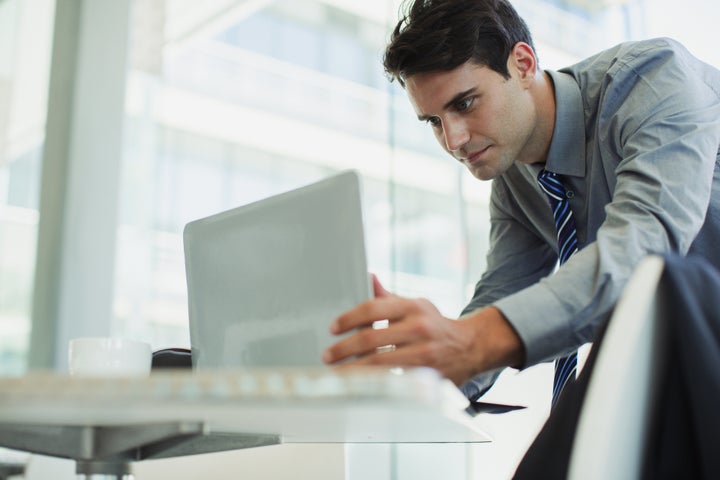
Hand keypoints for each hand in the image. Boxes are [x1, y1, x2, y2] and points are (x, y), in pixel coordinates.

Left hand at [322, 275, 522, 385]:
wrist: (470, 346)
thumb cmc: (436, 324)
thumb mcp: (416, 304)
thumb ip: (388, 297)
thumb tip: (369, 278)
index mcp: (412, 306)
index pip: (373, 308)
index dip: (348, 319)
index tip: (332, 328)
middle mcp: (419, 327)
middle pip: (372, 338)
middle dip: (344, 348)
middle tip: (328, 355)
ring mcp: (423, 353)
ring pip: (379, 363)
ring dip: (353, 369)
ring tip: (336, 373)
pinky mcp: (426, 375)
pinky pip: (392, 379)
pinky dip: (372, 382)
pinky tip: (358, 384)